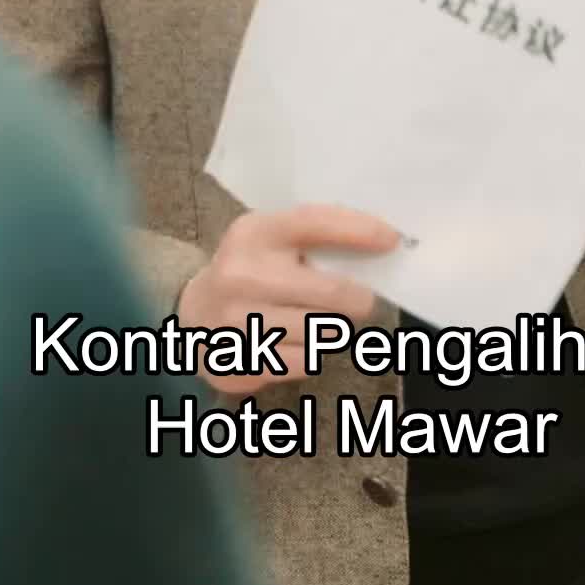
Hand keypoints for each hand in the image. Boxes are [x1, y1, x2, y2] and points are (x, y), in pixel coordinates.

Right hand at [178, 204, 397, 395]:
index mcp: (254, 233)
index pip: (315, 223)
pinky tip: (291, 340)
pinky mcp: (241, 360)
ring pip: (323, 331)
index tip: (391, 240)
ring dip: (330, 328)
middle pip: (332, 293)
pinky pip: (305, 361)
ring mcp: (238, 321)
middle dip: (357, 299)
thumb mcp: (270, 239)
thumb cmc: (249, 270)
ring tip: (312, 319)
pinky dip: (309, 353)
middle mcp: (242, 274)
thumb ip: (315, 237)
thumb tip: (381, 242)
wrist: (192, 316)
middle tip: (360, 300)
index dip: (359, 230)